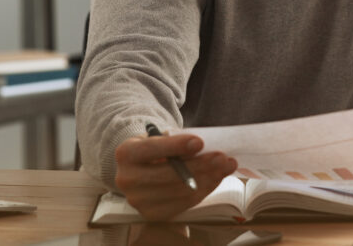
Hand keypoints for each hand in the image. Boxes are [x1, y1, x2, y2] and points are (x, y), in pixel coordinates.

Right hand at [115, 132, 237, 220]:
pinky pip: (183, 203)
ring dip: (207, 178)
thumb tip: (203, 148)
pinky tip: (216, 178)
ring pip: (179, 190)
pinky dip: (203, 190)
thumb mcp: (160, 137)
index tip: (200, 142)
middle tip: (222, 157)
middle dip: (199, 165)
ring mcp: (138, 200)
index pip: (152, 149)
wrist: (141, 169)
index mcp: (126, 153)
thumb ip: (176, 142)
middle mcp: (127, 179)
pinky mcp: (152, 214)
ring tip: (225, 166)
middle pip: (168, 174)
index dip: (176, 146)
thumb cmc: (156, 149)